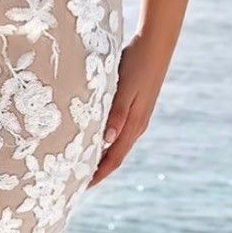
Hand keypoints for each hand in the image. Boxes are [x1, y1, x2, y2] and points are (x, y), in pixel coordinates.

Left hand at [89, 33, 164, 186]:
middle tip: (76, 181)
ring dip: (102, 156)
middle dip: (98, 171)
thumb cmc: (137, 64)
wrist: (155, 44)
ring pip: (117, 145)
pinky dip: (106, 141)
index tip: (80, 188)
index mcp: (134, 125)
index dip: (98, 175)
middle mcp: (137, 125)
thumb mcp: (124, 89)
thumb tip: (107, 141)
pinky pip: (119, 132)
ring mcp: (137, 116)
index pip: (114, 159)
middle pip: (116, 156)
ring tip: (82, 164)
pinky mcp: (135, 106)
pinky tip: (95, 138)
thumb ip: (116, 115)